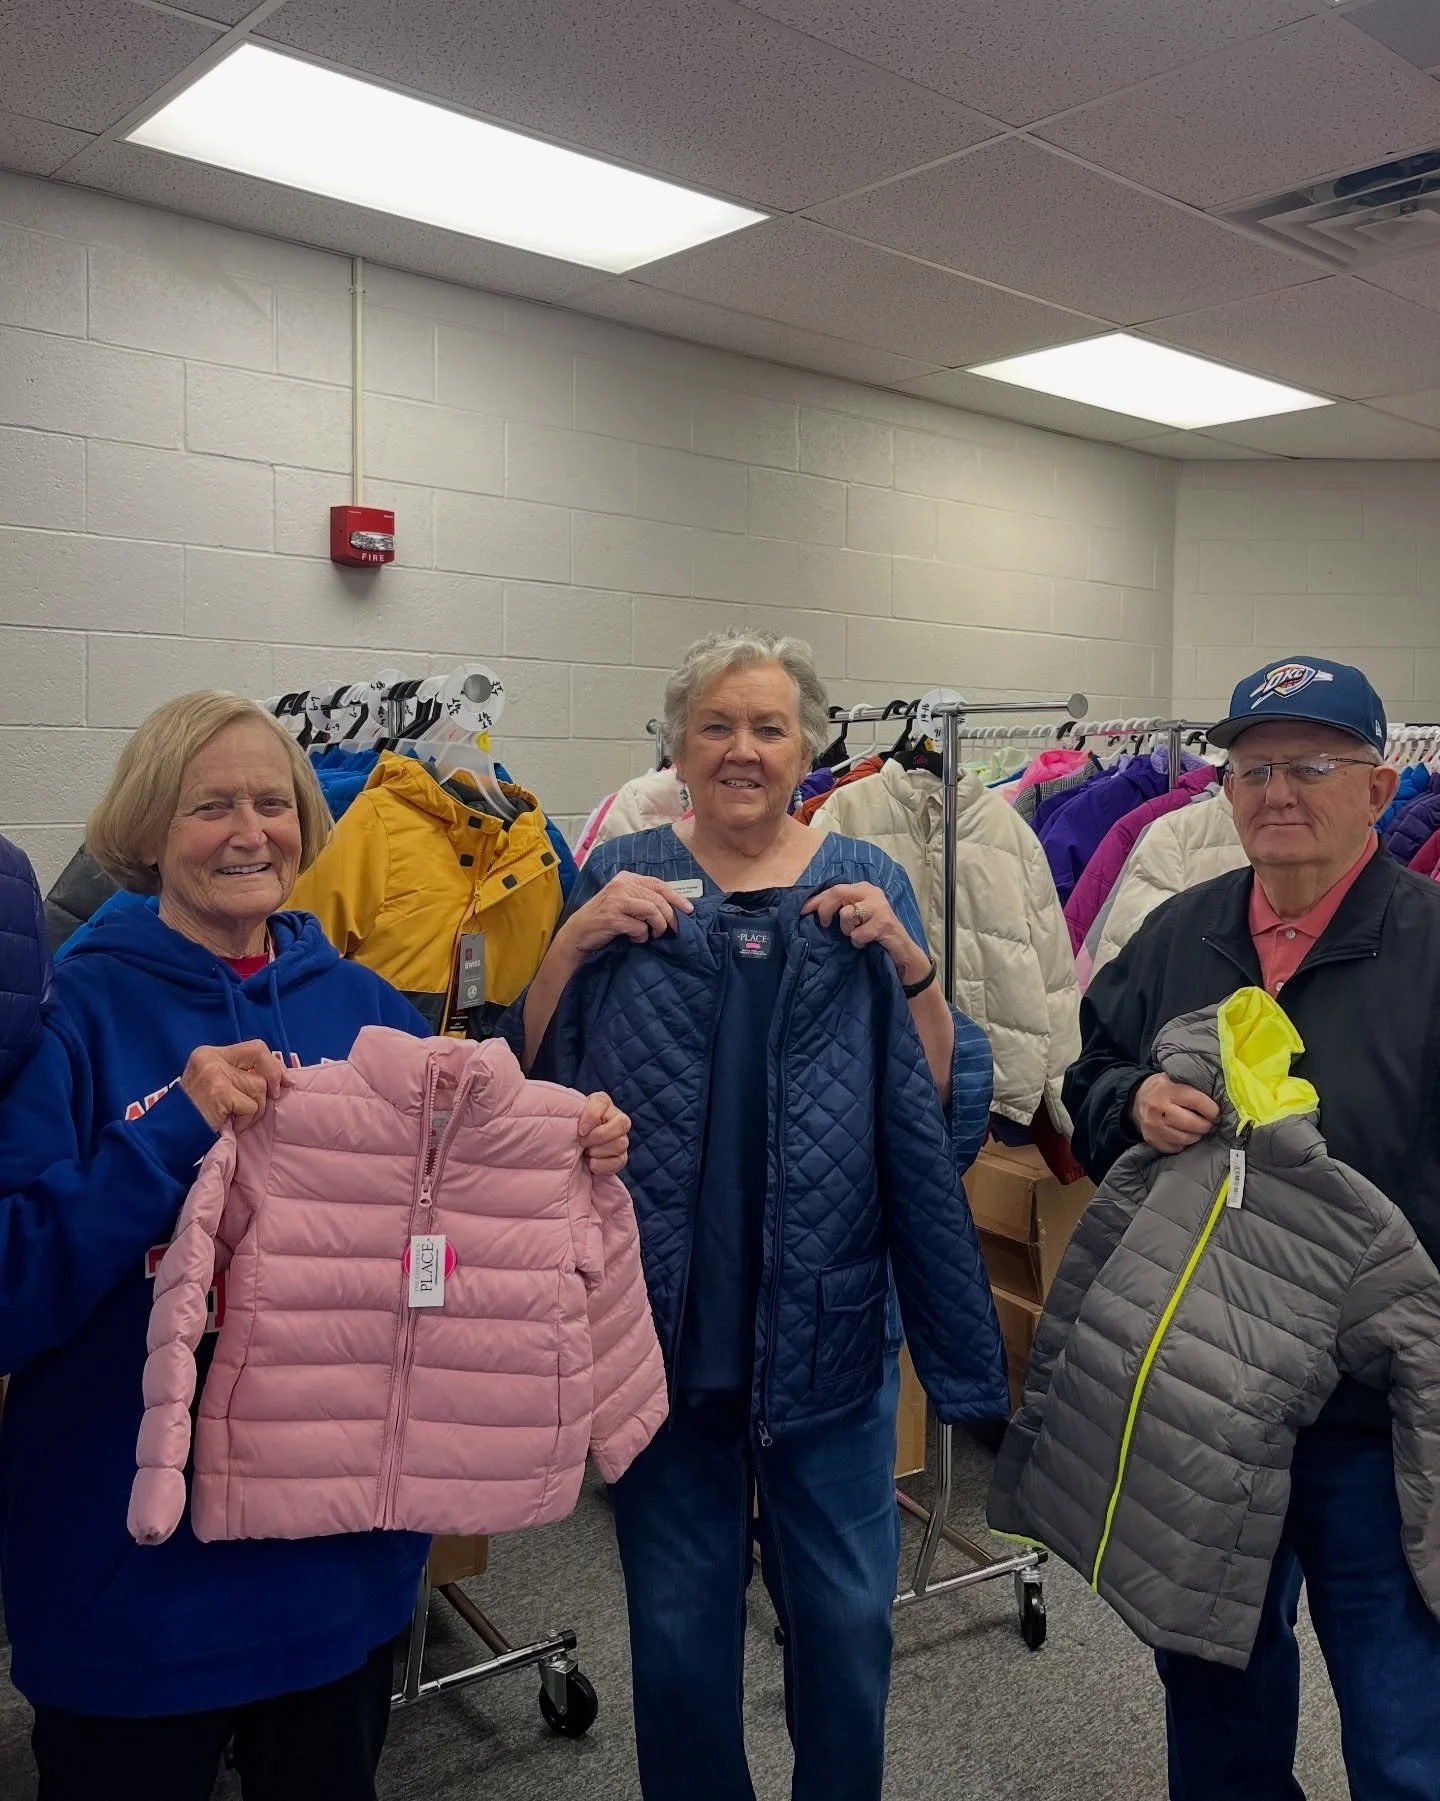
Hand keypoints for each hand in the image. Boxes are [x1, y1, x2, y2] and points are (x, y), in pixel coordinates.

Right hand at [180, 1041, 287, 1133]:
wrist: (171, 1137)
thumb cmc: (198, 1114)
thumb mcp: (217, 1085)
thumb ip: (242, 1075)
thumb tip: (283, 1078)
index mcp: (208, 1053)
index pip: (254, 1047)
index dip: (273, 1063)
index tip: (285, 1080)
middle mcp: (210, 1058)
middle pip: (260, 1056)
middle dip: (274, 1076)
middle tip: (275, 1096)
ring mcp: (214, 1074)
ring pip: (259, 1087)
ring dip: (255, 1109)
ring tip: (236, 1118)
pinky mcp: (219, 1092)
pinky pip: (252, 1105)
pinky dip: (247, 1120)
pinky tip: (232, 1124)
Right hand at [563, 874, 694, 956]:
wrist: (577, 933)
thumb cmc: (604, 919)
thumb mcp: (624, 901)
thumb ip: (643, 899)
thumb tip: (674, 908)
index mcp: (626, 878)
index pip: (658, 884)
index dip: (676, 897)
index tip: (689, 910)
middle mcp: (621, 885)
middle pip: (658, 899)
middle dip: (670, 917)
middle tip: (673, 930)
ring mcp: (616, 900)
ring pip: (652, 911)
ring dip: (657, 927)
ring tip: (654, 935)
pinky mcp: (612, 917)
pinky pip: (639, 927)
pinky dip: (641, 936)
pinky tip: (634, 939)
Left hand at [578, 1092, 630, 1176]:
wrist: (572, 1152)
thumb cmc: (571, 1131)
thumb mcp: (569, 1118)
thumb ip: (571, 1112)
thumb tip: (573, 1121)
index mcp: (603, 1103)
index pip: (602, 1102)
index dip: (592, 1116)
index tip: (580, 1130)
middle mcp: (617, 1119)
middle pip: (622, 1124)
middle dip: (599, 1136)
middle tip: (583, 1142)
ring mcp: (622, 1138)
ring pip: (620, 1144)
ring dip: (598, 1151)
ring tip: (585, 1153)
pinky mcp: (621, 1157)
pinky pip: (619, 1161)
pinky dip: (602, 1165)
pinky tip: (591, 1163)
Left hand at [802, 883, 929, 986]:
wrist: (901, 950)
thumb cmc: (875, 932)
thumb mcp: (856, 916)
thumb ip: (839, 907)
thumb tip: (809, 908)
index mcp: (863, 888)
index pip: (834, 888)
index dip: (816, 899)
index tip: (802, 910)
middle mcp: (872, 892)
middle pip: (838, 893)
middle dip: (825, 910)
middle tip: (825, 924)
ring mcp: (879, 907)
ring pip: (846, 914)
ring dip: (847, 930)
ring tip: (856, 934)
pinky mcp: (884, 923)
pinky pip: (857, 934)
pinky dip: (858, 942)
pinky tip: (866, 943)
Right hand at [1132, 1074, 1218, 1153]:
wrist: (1135, 1099)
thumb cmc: (1162, 1088)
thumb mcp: (1174, 1078)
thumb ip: (1193, 1086)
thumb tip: (1219, 1097)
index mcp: (1167, 1090)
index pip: (1197, 1101)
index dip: (1212, 1110)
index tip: (1217, 1113)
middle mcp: (1158, 1109)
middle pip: (1193, 1123)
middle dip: (1207, 1125)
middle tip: (1210, 1123)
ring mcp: (1153, 1126)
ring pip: (1186, 1139)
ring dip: (1196, 1135)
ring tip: (1198, 1129)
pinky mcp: (1152, 1139)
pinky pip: (1176, 1147)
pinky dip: (1183, 1143)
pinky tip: (1184, 1134)